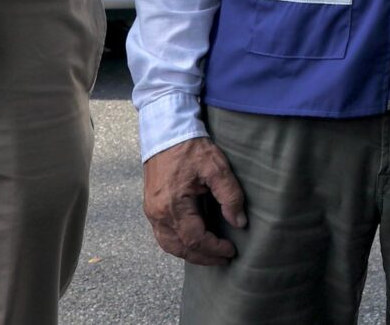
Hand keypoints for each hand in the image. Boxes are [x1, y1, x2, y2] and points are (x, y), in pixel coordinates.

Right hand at [143, 137, 247, 265]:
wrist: (166, 132)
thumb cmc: (191, 148)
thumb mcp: (216, 167)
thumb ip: (229, 196)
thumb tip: (238, 222)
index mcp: (173, 205)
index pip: (195, 239)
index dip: (214, 248)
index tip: (231, 250)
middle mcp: (158, 213)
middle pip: (180, 248)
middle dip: (203, 256)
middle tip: (223, 258)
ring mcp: (152, 211)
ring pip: (168, 244)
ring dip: (189, 253)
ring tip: (210, 254)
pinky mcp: (151, 207)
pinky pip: (163, 234)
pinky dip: (178, 243)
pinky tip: (192, 241)